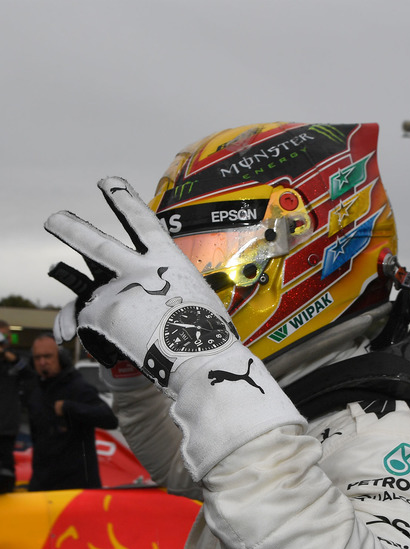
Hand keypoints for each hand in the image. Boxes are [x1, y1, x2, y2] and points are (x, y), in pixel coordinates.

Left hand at [45, 177, 303, 480]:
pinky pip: (83, 319)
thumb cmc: (210, 336)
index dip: (123, 200)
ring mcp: (119, 289)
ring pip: (80, 278)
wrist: (199, 356)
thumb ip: (176, 294)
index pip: (141, 222)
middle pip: (97, 243)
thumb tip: (170, 308)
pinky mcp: (104, 313)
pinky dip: (80, 329)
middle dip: (73, 229)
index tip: (109, 183)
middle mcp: (140, 268)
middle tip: (56, 219)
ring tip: (52, 272)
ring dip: (62, 274)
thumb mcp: (200, 301)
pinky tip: (75, 336)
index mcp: (169, 261)